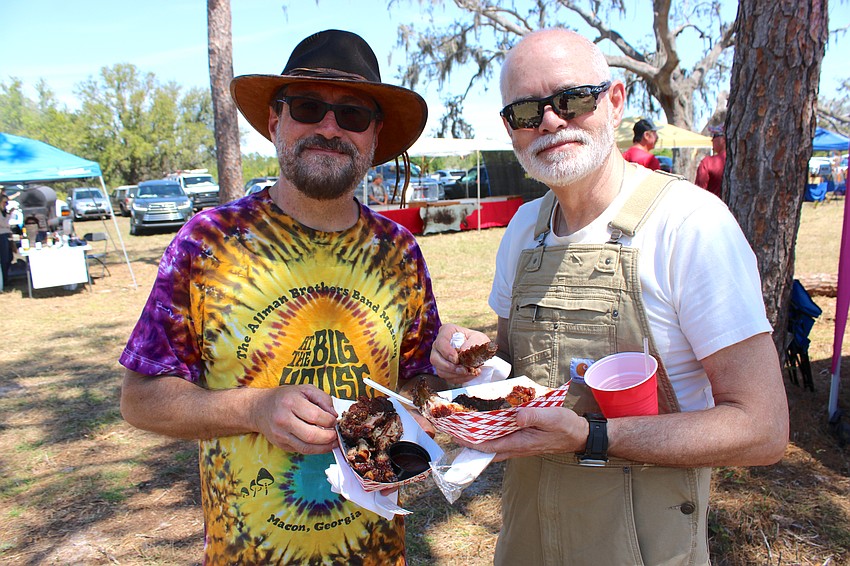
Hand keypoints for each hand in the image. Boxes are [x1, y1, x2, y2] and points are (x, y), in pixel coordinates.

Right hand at [252, 384, 338, 453]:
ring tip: (333, 442)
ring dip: (324, 447)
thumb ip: (323, 398)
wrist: (260, 408)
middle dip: (329, 437)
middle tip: (337, 434)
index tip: (335, 420)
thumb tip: (334, 415)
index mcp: (290, 402)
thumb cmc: (286, 396)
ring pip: (306, 447)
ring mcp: (280, 434)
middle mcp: (283, 420)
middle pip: (311, 435)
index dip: (330, 421)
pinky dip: (315, 450)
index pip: (315, 416)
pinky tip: (323, 445)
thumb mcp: (305, 389)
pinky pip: (301, 450)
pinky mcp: (280, 444)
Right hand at [429, 324, 491, 384]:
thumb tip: (462, 351)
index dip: (447, 352)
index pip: (441, 341)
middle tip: (463, 370)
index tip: (456, 359)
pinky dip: (458, 378)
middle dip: (449, 367)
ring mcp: (439, 358)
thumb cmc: (478, 342)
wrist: (481, 352)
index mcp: (447, 331)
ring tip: (468, 372)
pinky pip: (447, 377)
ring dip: (455, 374)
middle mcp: (439, 345)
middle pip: (435, 358)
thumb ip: (472, 343)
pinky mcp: (443, 369)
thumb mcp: (479, 338)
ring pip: (440, 370)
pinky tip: (468, 375)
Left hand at [455, 407, 587, 461]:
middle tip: (452, 430)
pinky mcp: (522, 440)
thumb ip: (533, 416)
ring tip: (462, 427)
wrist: (579, 435)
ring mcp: (519, 445)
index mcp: (520, 442)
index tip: (456, 435)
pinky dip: (489, 435)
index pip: (489, 446)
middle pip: (486, 449)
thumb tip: (516, 416)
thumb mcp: (552, 417)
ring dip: (477, 439)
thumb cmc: (565, 426)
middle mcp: (516, 447)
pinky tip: (484, 424)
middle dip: (468, 442)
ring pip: (492, 446)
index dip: (471, 442)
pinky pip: (501, 441)